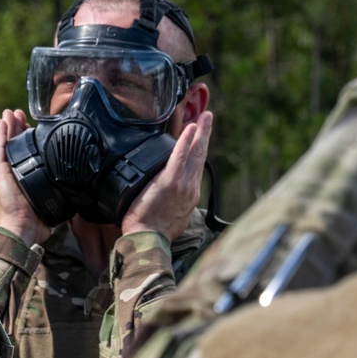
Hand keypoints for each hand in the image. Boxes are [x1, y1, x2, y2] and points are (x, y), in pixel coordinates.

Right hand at [0, 109, 51, 245]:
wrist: (21, 227)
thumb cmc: (37, 219)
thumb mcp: (53, 198)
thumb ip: (61, 189)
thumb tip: (80, 185)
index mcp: (26, 176)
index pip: (27, 152)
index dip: (29, 138)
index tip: (34, 125)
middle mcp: (13, 171)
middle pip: (15, 144)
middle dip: (18, 127)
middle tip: (22, 113)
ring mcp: (3, 170)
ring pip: (7, 142)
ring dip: (9, 126)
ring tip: (12, 112)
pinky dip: (0, 134)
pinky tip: (1, 121)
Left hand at [121, 111, 212, 240]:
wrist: (149, 240)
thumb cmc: (155, 232)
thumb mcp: (173, 218)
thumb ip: (174, 203)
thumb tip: (169, 196)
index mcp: (191, 196)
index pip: (197, 167)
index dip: (200, 149)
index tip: (201, 137)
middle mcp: (191, 189)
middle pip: (201, 157)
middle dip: (205, 135)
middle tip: (207, 117)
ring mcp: (182, 185)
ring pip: (194, 154)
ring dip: (199, 133)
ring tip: (203, 117)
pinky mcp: (170, 182)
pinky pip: (179, 157)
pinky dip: (185, 141)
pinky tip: (189, 128)